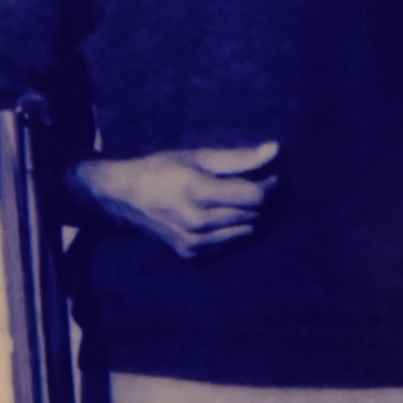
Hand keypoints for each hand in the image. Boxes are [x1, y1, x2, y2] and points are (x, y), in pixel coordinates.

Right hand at [73, 144, 278, 257]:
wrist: (126, 197)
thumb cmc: (163, 169)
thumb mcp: (198, 156)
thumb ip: (239, 157)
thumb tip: (276, 149)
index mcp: (199, 191)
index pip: (254, 196)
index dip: (267, 184)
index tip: (271, 174)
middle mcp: (197, 221)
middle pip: (250, 213)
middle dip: (257, 197)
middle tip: (252, 182)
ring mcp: (193, 240)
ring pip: (242, 230)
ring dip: (245, 214)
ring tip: (233, 198)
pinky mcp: (190, 252)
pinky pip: (226, 243)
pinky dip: (229, 229)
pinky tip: (216, 215)